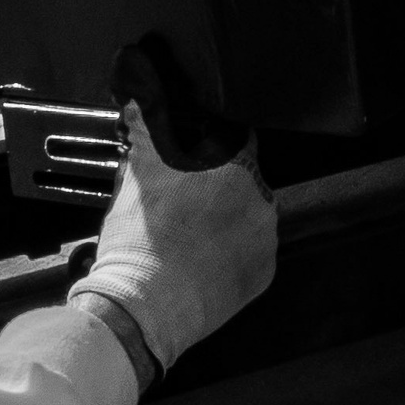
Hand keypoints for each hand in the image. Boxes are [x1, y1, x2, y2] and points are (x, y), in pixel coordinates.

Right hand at [82, 107, 277, 373]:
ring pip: (251, 218)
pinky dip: (235, 256)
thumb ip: (146, 129)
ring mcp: (267, 238)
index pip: (236, 140)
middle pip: (245, 181)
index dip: (213, 151)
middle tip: (187, 208)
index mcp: (235, 165)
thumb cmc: (138, 243)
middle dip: (221, 190)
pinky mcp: (266, 273)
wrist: (142, 307)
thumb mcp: (137, 175)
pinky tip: (205, 262)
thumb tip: (139, 97)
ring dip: (229, 223)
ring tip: (192, 239)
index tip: (197, 166)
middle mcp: (262, 197)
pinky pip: (254, 254)